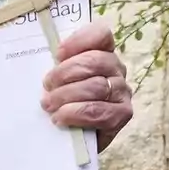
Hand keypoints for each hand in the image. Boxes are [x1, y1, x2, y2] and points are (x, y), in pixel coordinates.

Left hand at [39, 21, 132, 150]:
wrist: (77, 134)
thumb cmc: (66, 99)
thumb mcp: (60, 77)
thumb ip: (58, 65)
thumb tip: (46, 60)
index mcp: (103, 52)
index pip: (101, 34)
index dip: (80, 40)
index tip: (58, 53)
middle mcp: (117, 68)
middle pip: (95, 61)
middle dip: (66, 72)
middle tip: (46, 85)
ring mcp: (122, 91)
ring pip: (96, 87)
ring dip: (67, 95)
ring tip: (48, 104)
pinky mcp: (122, 114)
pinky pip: (99, 111)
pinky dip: (76, 114)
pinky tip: (60, 117)